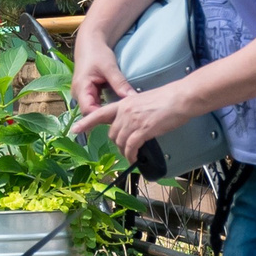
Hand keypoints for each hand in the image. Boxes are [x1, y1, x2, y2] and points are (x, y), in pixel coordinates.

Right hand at [70, 25, 133, 113]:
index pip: (88, 111)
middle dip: (105, 117)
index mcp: (81, 88)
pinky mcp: (88, 92)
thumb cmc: (97, 52)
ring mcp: (82, 93)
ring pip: (93, 109)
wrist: (91, 42)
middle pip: (90, 112)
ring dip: (106, 112)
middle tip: (123, 119)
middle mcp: (78, 94)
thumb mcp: (110, 68)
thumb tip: (132, 98)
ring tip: (121, 116)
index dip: (101, 117)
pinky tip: (116, 108)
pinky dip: (105, 106)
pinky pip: (95, 104)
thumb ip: (120, 84)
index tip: (118, 118)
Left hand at [76, 81, 198, 160]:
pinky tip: (135, 158)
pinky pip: (131, 147)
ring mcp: (132, 120)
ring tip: (132, 155)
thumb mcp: (144, 101)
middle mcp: (124, 111)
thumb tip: (134, 123)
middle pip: (112, 133)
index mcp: (124, 102)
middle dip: (117, 143)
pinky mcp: (142, 130)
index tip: (75, 129)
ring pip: (120, 141)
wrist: (181, 98)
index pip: (100, 112)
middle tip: (127, 148)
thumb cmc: (168, 100)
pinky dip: (131, 155)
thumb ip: (134, 111)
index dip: (86, 122)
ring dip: (125, 151)